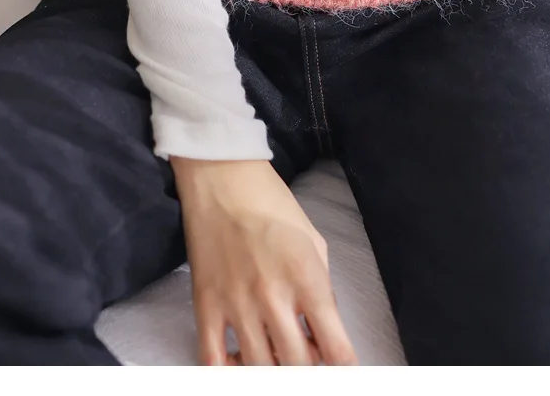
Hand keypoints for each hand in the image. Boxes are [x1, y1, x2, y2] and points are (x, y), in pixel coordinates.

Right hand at [171, 156, 356, 365]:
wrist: (222, 177)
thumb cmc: (271, 203)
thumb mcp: (313, 239)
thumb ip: (322, 286)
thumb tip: (322, 328)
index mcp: (307, 277)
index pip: (335, 348)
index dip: (343, 366)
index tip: (342, 366)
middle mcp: (273, 297)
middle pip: (298, 366)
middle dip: (308, 367)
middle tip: (307, 354)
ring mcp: (237, 304)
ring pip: (259, 369)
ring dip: (273, 369)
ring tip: (277, 355)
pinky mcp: (206, 305)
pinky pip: (213, 361)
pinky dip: (229, 372)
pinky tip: (240, 362)